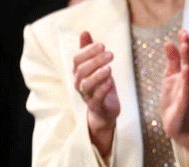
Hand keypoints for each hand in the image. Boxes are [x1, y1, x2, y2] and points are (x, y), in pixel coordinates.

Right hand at [73, 31, 119, 156]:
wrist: (104, 113)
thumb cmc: (100, 88)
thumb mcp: (97, 68)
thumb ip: (90, 51)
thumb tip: (85, 32)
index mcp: (78, 73)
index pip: (77, 59)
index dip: (88, 51)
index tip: (102, 45)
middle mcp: (79, 84)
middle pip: (81, 70)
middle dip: (95, 60)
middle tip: (110, 54)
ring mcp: (86, 96)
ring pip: (86, 84)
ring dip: (97, 74)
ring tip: (110, 68)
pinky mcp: (96, 106)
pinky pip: (96, 97)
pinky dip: (103, 88)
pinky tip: (111, 81)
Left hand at [160, 30, 188, 157]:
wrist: (176, 125)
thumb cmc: (174, 101)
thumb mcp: (170, 77)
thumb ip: (172, 61)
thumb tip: (169, 43)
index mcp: (188, 75)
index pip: (187, 57)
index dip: (185, 44)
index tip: (182, 31)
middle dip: (188, 48)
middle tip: (184, 34)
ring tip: (185, 47)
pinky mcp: (187, 102)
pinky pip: (188, 89)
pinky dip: (187, 79)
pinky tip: (186, 69)